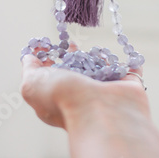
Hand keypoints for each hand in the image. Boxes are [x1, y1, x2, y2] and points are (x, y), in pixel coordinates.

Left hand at [20, 45, 148, 129]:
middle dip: (73, 56)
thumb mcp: (33, 84)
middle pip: (77, 71)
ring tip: (95, 50)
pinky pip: (129, 70)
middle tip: (72, 43)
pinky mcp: (128, 86)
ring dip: (99, 58)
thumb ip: (29, 69)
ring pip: (102, 70)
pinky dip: (129, 62)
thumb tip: (30, 57)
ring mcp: (105, 91)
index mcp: (58, 96)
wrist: (102, 113)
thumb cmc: (64, 99)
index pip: (52, 76)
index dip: (48, 60)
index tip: (48, 46)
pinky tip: (118, 55)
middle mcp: (81, 95)